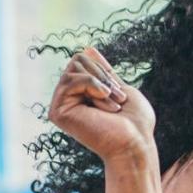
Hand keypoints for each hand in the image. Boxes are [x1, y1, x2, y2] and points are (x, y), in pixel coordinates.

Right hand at [47, 47, 156, 163]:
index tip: (119, 94)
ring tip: (112, 104)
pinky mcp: (57, 112)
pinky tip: (103, 105)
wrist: (135, 142)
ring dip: (101, 84)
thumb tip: (88, 49)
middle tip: (117, 100)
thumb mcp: (118, 88)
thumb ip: (101, 71)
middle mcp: (67, 98)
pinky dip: (93, 87)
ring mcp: (60, 105)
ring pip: (74, 67)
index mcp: (80, 93)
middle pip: (77, 60)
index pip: (82, 60)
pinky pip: (71, 80)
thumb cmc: (134, 121)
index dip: (104, 71)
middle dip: (103, 76)